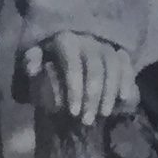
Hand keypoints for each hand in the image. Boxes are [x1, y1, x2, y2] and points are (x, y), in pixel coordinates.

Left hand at [21, 31, 138, 125]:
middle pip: (96, 68)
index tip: (73, 112)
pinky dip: (127, 80)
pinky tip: (124, 99)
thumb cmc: (43, 54)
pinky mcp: (117, 50)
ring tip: (104, 114)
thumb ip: (30, 62)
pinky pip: (126, 64)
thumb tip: (32, 70)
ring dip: (110, 92)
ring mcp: (105, 44)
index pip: (73, 65)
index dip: (74, 89)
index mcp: (65, 40)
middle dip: (93, 96)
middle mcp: (88, 39)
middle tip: (88, 120)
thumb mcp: (30, 55)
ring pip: (114, 66)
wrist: (61, 37)